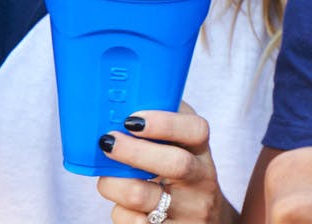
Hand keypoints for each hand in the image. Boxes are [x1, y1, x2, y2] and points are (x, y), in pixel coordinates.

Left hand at [97, 103, 236, 223]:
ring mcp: (188, 211)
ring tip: (107, 178)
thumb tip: (116, 101)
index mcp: (201, 152)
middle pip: (175, 164)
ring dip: (114, 184)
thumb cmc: (180, 178)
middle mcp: (201, 181)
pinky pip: (134, 223)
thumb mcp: (181, 150)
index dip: (165, 123)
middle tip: (107, 142)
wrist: (204, 221)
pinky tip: (123, 207)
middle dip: (134, 152)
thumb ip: (160, 129)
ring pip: (143, 196)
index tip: (132, 119)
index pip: (196, 131)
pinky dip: (121, 214)